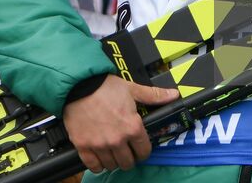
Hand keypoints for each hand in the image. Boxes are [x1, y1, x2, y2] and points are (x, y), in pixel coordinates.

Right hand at [62, 77, 177, 172]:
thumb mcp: (132, 89)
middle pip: (128, 163)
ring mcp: (100, 145)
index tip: (139, 147)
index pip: (144, 152)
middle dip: (129, 157)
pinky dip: (97, 164)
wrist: (79, 84)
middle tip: (125, 150)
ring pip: (111, 165)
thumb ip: (154, 95)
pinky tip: (99, 157)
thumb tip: (173, 95)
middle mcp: (117, 139)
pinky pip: (93, 166)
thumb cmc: (104, 86)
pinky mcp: (83, 146)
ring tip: (112, 152)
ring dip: (113, 160)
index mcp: (132, 127)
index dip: (143, 150)